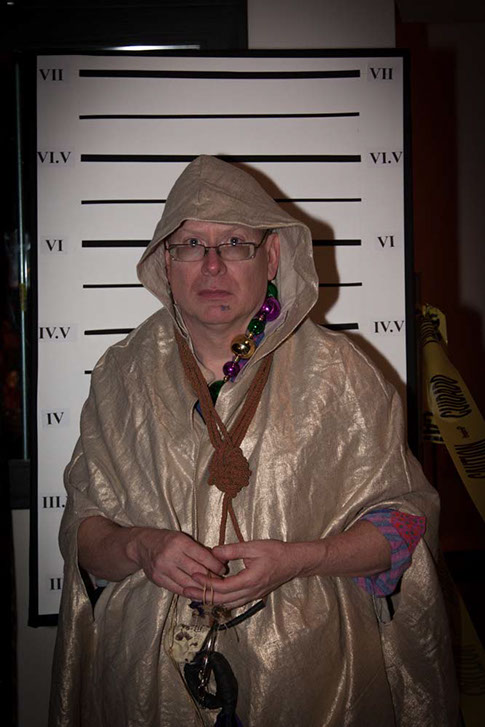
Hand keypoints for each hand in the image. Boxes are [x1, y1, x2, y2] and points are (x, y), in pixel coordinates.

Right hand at [131, 528, 225, 595]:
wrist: (142, 545)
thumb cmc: (167, 540)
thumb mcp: (183, 538)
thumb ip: (199, 549)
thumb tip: (219, 561)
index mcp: (180, 542)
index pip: (203, 557)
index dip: (215, 565)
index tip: (223, 569)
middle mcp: (170, 555)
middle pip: (197, 572)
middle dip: (211, 578)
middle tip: (220, 581)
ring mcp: (163, 569)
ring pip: (188, 583)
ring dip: (202, 588)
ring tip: (211, 588)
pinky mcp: (158, 579)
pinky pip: (178, 589)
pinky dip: (190, 592)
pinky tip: (197, 592)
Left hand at [183, 539, 303, 608]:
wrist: (294, 562)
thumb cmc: (275, 552)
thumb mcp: (253, 546)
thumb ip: (232, 550)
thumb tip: (213, 552)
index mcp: (250, 580)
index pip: (223, 587)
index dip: (207, 583)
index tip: (194, 575)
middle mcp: (250, 592)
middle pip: (222, 600)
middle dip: (203, 596)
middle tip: (186, 590)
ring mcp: (253, 596)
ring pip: (228, 604)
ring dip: (211, 600)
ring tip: (196, 595)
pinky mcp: (254, 595)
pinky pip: (235, 602)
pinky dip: (222, 600)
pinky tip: (214, 595)